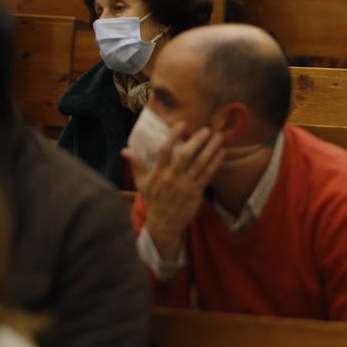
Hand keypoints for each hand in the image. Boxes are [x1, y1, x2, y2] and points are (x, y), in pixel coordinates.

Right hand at [125, 121, 223, 261]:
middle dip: (196, 141)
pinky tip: (222, 151)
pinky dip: (215, 162)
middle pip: (184, 156)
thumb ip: (136, 165)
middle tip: (206, 129)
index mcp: (157, 174)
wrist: (164, 224)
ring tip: (219, 137)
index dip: (172, 136)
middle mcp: (171, 178)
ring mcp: (185, 185)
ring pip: (199, 164)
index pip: (164, 151)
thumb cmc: (154, 200)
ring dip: (210, 149)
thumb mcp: (141, 183)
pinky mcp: (196, 192)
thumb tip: (125, 150)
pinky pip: (207, 175)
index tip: (181, 123)